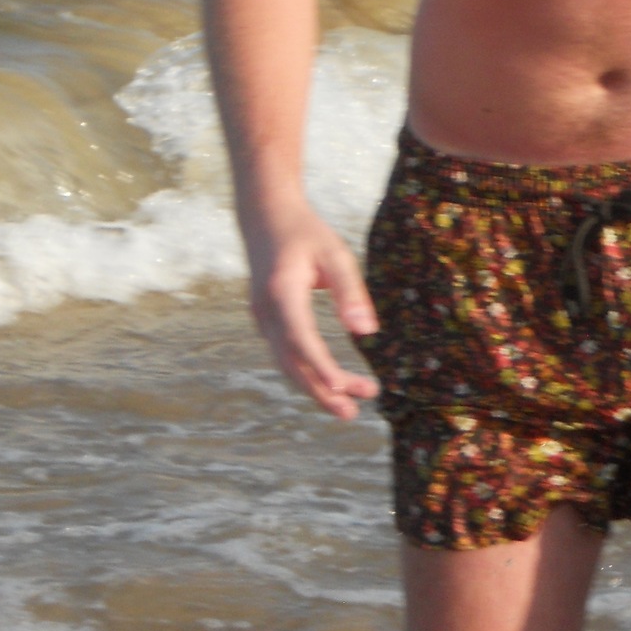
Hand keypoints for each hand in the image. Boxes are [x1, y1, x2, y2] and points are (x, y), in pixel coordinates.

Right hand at [245, 205, 380, 418]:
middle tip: (353, 413)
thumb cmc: (306, 233)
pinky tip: (331, 381)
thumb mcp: (335, 253)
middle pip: (291, 362)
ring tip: (350, 405)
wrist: (266, 217)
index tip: (344, 388)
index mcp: (282, 293)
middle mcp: (266, 312)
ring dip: (316, 386)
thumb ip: (351, 292)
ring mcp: (262, 318)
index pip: (301, 340)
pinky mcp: (266, 321)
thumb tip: (368, 333)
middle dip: (321, 391)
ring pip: (287, 363)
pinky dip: (306, 371)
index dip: (321, 367)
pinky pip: (285, 354)